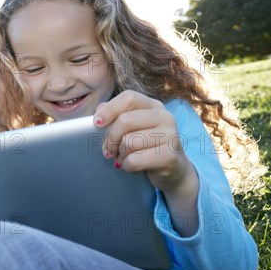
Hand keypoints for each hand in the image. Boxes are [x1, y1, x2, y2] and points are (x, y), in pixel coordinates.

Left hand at [94, 90, 199, 235]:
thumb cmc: (147, 147)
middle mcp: (165, 117)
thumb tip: (99, 110)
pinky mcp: (170, 156)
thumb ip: (116, 116)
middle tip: (108, 150)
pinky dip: (127, 166)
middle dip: (111, 138)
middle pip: (125, 121)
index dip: (109, 109)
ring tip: (124, 158)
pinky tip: (132, 166)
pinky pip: (135, 160)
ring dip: (120, 154)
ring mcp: (170, 136)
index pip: (129, 98)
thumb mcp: (133, 129)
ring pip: (128, 142)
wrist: (174, 171)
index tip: (96, 123)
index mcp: (153, 106)